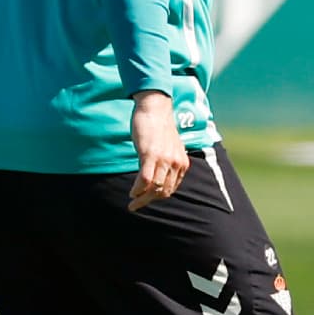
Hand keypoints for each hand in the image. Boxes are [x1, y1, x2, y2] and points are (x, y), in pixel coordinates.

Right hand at [127, 91, 188, 211]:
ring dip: (142, 198)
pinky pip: (145, 180)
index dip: (158, 197)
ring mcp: (164, 159)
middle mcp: (176, 163)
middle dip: (148, 201)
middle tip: (136, 206)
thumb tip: (157, 178)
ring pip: (154, 188)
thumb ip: (167, 162)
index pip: (171, 189)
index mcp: (182, 163)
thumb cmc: (158, 127)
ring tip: (132, 201)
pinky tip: (132, 192)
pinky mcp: (151, 154)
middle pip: (163, 192)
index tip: (146, 200)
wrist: (155, 108)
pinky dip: (137, 189)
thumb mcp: (169, 147)